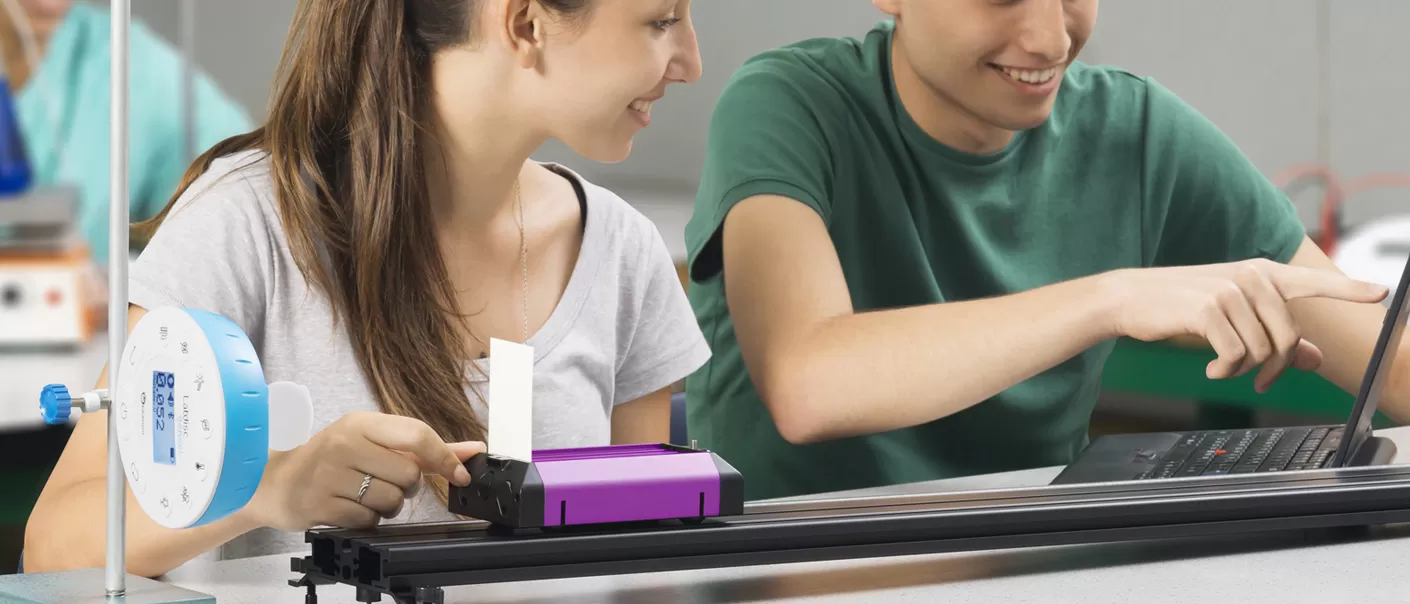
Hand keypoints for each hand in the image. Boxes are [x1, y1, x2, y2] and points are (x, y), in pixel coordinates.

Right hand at [242, 411, 482, 531]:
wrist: (275, 481)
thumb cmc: (330, 459)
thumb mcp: (372, 441)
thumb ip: (424, 447)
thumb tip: (473, 451)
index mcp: (361, 423)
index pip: (417, 435)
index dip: (445, 457)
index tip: (459, 474)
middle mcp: (345, 444)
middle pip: (409, 475)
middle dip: (407, 487)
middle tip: (384, 481)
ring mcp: (330, 475)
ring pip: (391, 501)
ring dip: (387, 506)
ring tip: (364, 495)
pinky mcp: (320, 505)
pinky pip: (368, 521)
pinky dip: (367, 520)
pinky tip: (350, 507)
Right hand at [1107, 258, 1388, 391]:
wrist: (1129, 298)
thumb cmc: (1180, 306)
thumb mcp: (1231, 317)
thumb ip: (1273, 333)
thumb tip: (1312, 357)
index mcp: (1260, 273)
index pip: (1312, 282)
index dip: (1349, 289)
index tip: (1380, 292)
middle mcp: (1250, 277)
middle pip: (1286, 338)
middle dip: (1274, 368)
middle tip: (1258, 380)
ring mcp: (1230, 291)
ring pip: (1261, 351)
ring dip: (1243, 370)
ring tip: (1222, 367)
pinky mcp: (1209, 309)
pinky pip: (1236, 356)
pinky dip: (1225, 371)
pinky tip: (1211, 369)